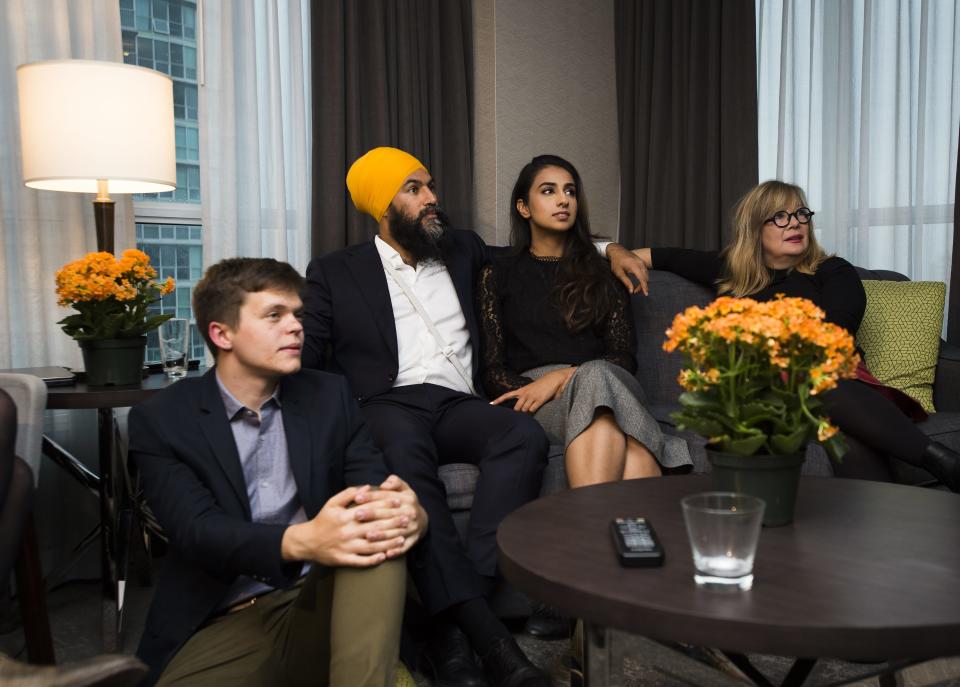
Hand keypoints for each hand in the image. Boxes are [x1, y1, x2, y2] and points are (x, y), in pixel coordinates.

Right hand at [281, 485, 407, 567]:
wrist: (306, 542)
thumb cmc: (322, 520)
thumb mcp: (332, 503)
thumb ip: (349, 494)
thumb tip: (368, 487)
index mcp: (345, 516)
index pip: (370, 510)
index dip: (386, 505)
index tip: (399, 502)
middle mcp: (347, 532)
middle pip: (374, 528)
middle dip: (393, 524)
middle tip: (408, 520)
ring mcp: (346, 547)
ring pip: (371, 546)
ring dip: (388, 544)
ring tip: (402, 540)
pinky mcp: (343, 560)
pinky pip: (361, 562)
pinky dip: (373, 560)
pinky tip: (386, 557)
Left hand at [352, 475, 427, 558]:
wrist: (422, 520)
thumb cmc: (406, 503)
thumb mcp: (404, 489)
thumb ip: (395, 482)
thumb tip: (384, 484)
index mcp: (408, 499)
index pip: (387, 496)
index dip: (371, 496)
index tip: (357, 497)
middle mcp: (410, 513)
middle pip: (389, 514)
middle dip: (372, 514)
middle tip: (357, 515)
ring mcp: (412, 528)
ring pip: (394, 532)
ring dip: (381, 535)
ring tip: (367, 536)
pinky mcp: (413, 541)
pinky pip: (403, 548)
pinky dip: (395, 551)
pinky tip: (385, 554)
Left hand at [489, 368, 575, 412]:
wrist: (552, 379)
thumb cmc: (541, 386)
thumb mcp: (530, 389)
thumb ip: (524, 398)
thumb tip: (521, 408)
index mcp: (522, 390)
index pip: (507, 395)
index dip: (499, 400)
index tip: (490, 404)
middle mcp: (525, 393)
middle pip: (517, 408)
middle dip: (520, 411)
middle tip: (526, 409)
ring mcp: (532, 396)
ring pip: (525, 410)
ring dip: (529, 410)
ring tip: (535, 403)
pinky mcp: (539, 399)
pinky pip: (533, 409)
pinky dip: (534, 409)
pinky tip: (538, 404)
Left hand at [606, 243, 648, 295]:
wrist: (617, 251)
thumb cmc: (616, 262)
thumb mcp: (619, 273)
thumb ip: (626, 282)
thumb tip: (631, 291)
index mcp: (635, 266)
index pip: (642, 279)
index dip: (644, 287)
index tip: (646, 294)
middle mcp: (640, 264)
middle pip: (645, 278)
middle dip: (642, 286)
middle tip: (634, 292)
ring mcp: (641, 262)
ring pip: (646, 275)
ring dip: (643, 282)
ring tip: (635, 288)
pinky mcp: (641, 261)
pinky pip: (645, 271)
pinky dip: (643, 277)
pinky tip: (638, 281)